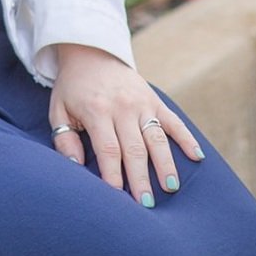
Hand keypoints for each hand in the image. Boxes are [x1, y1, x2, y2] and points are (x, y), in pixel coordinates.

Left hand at [49, 44, 204, 205]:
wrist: (91, 52)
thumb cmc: (73, 88)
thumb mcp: (59, 109)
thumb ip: (64, 138)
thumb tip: (76, 167)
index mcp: (97, 110)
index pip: (108, 149)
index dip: (113, 175)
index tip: (117, 199)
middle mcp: (122, 106)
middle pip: (135, 148)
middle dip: (141, 178)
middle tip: (146, 204)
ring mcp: (141, 102)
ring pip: (157, 137)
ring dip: (165, 163)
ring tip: (171, 187)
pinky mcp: (155, 99)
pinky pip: (174, 120)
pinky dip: (186, 138)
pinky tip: (197, 157)